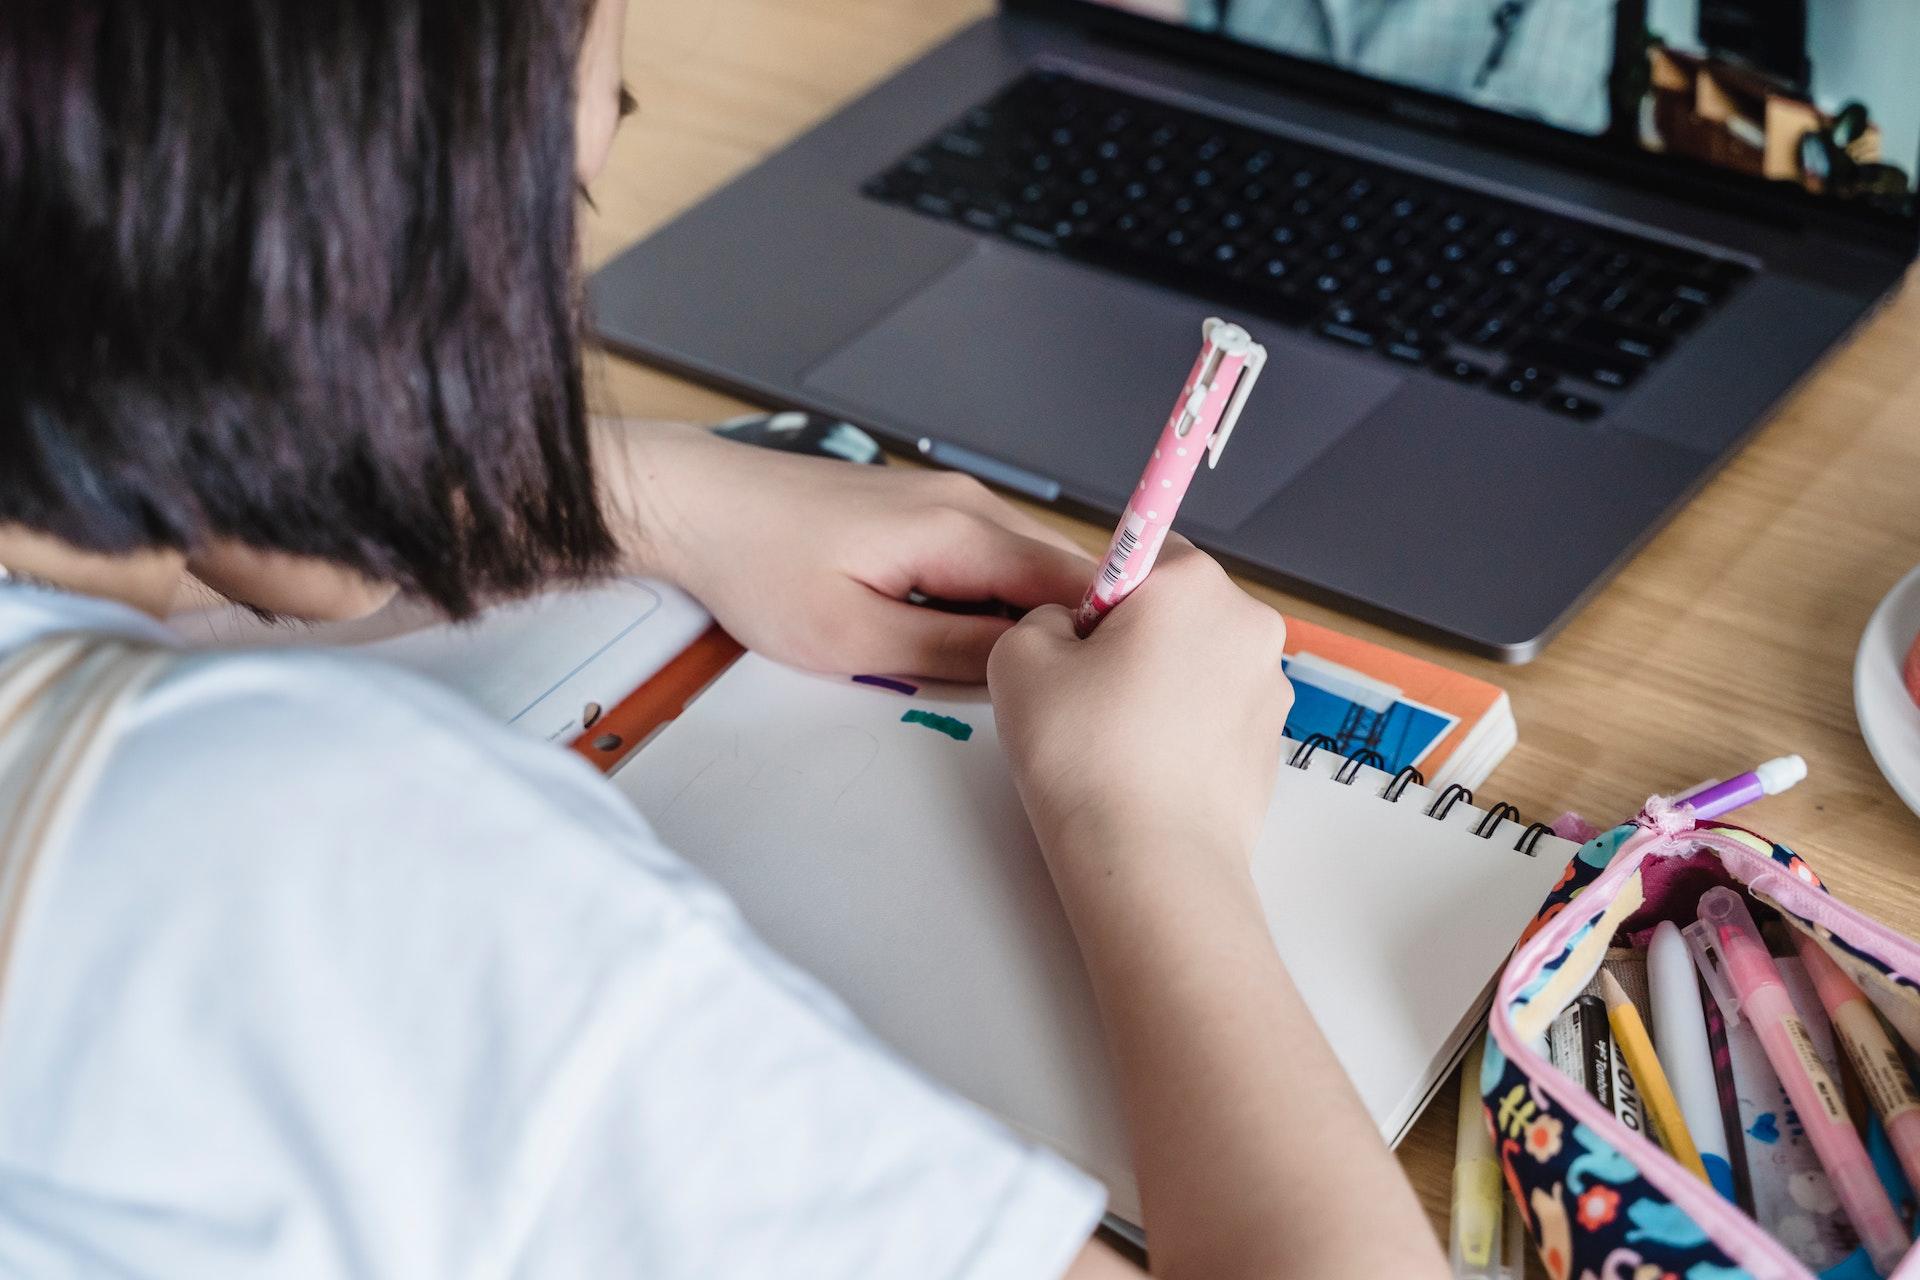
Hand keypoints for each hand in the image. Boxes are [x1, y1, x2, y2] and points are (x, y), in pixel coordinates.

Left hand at [595, 421, 1095, 679]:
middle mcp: (968, 503)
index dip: (1098, 635)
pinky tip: (957, 640)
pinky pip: (986, 559)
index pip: (1075, 580)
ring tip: (1002, 676)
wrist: (694, 505)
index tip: (1101, 688)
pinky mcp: (922, 511)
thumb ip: (953, 655)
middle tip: (1051, 697)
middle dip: (1065, 632)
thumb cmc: (759, 567)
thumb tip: (1028, 667)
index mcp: (962, 531)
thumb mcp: (857, 641)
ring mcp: (948, 501)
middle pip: (1058, 572)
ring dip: (1023, 620)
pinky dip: (988, 601)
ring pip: (1023, 568)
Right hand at [988, 538, 1291, 877]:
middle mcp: (1248, 623)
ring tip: (1115, 743)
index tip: (1077, 643)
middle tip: (1084, 697)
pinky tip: (1147, 770)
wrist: (1151, 863)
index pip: (1141, 549)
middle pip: (1175, 607)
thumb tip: (1069, 629)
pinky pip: (1216, 715)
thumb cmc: (1085, 755)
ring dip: (1159, 686)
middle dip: (1131, 639)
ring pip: (1197, 663)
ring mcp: (1271, 687)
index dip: (1097, 594)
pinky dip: (1184, 730)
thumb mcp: (1019, 658)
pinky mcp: (1274, 743)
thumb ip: (1040, 616)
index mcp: (1193, 584)